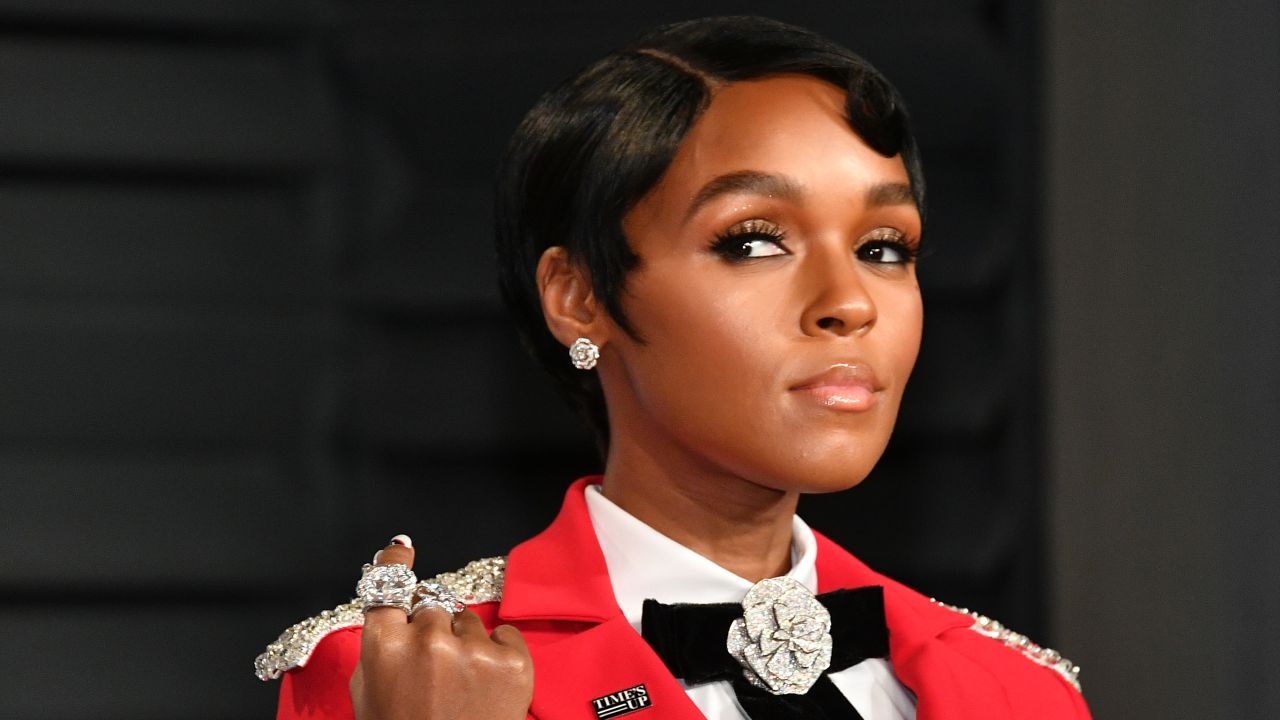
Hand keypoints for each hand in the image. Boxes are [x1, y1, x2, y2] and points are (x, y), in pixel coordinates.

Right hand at [350, 536, 532, 719]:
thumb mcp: (370, 696)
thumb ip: (378, 649)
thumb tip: (390, 613)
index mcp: (386, 647)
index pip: (387, 586)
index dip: (394, 564)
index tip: (401, 548)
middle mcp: (429, 640)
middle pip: (432, 606)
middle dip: (433, 629)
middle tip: (435, 670)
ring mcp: (474, 649)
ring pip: (469, 620)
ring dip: (466, 643)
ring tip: (462, 686)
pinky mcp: (512, 661)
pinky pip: (505, 633)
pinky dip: (499, 652)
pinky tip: (487, 684)